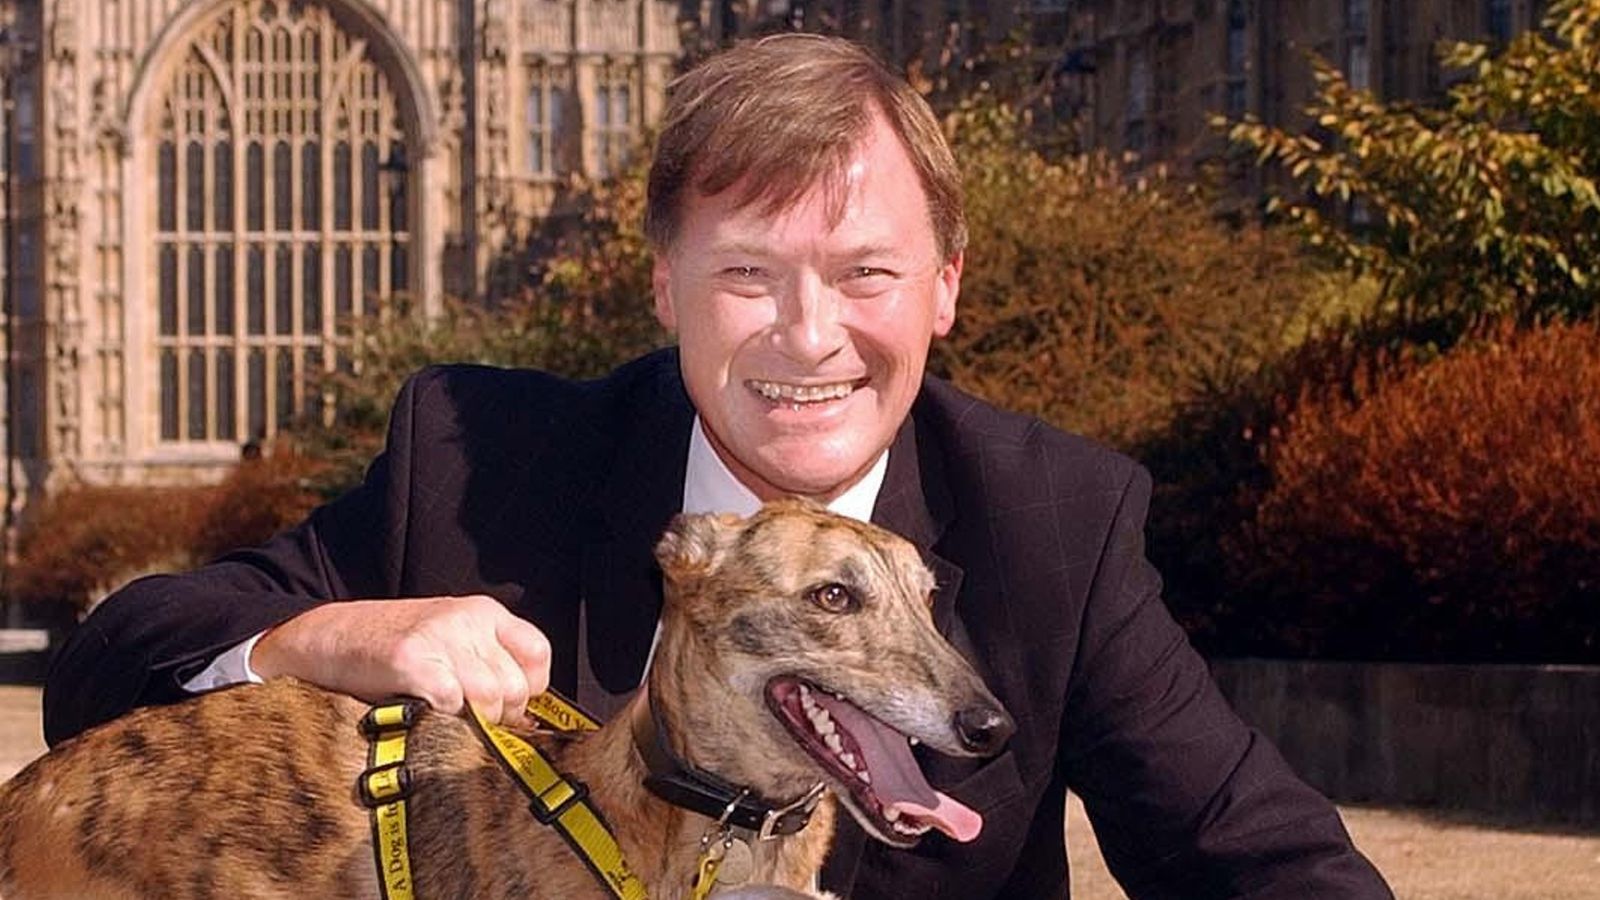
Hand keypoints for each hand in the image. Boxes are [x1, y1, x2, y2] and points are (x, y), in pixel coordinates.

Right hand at [250, 595, 551, 724]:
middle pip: (516, 687)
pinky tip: (423, 716)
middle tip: (469, 724)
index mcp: (484, 612)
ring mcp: (440, 636)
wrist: (325, 635)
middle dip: (499, 717)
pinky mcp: (411, 659)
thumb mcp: (449, 642)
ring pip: (490, 699)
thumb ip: (486, 666)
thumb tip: (524, 720)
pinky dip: (442, 720)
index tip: (507, 712)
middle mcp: (469, 619)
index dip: (528, 693)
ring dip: (471, 724)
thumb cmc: (390, 650)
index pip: (538, 656)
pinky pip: (451, 703)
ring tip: (444, 722)